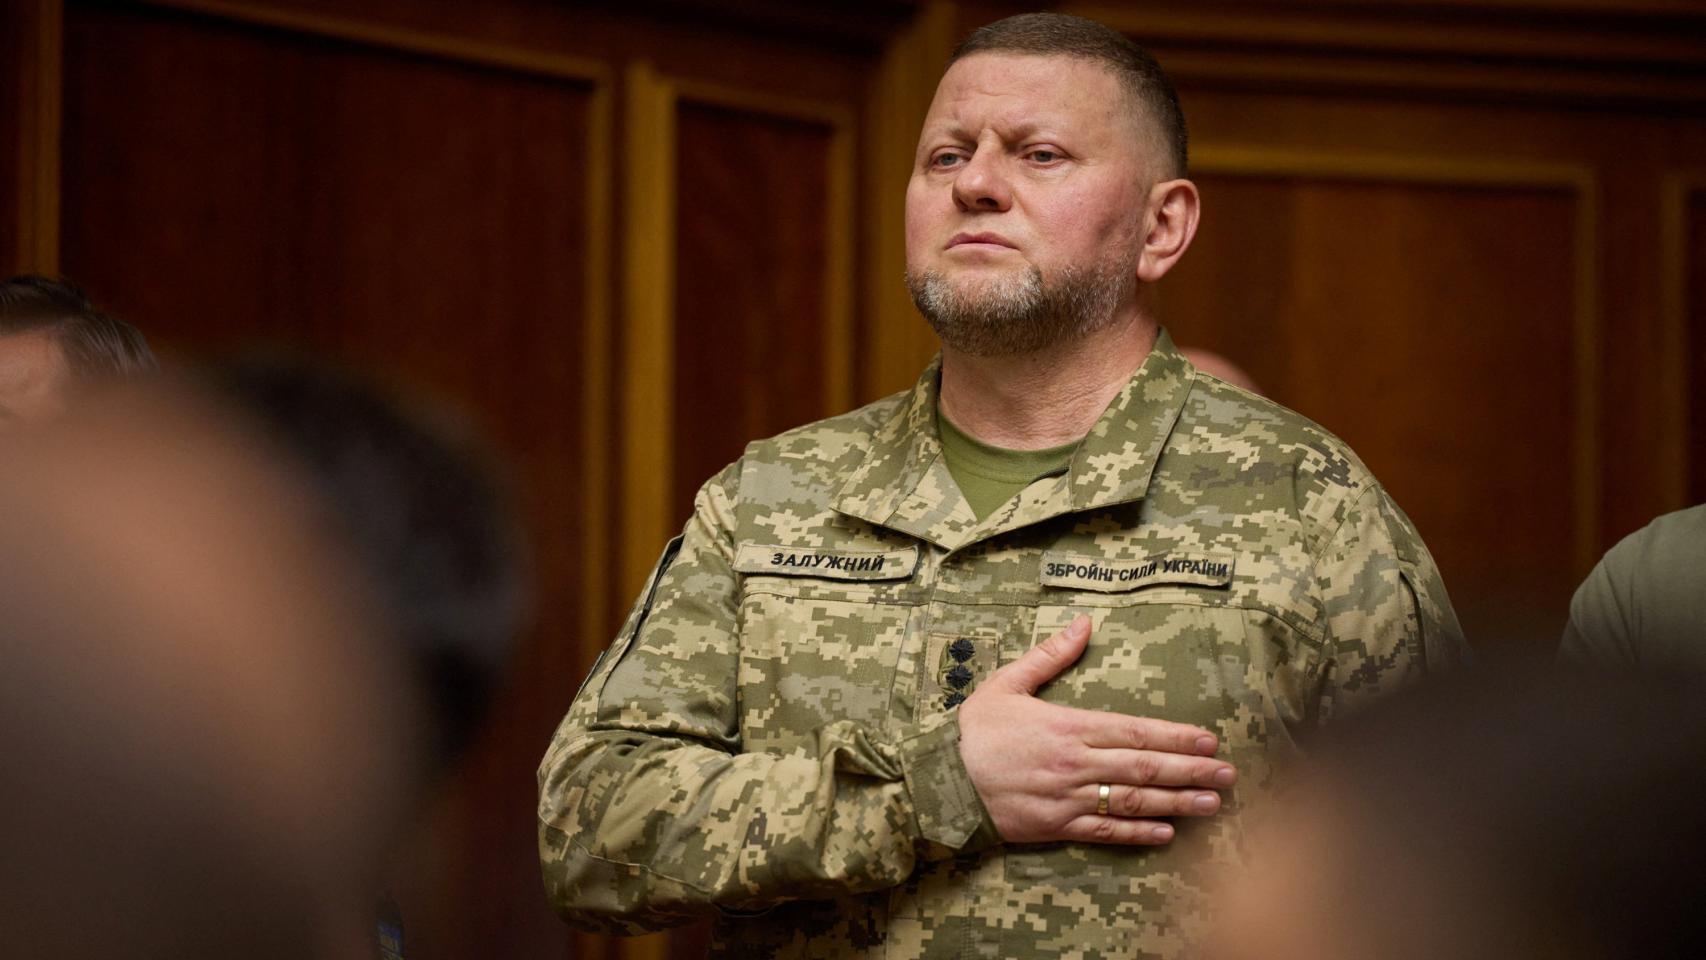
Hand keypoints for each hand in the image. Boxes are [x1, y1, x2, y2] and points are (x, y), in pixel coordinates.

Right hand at [956, 614, 1236, 844]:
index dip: (1176, 736)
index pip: (1135, 731)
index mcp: (1068, 726)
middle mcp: (1076, 763)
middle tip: (1228, 773)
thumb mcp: (1006, 684)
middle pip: (1144, 768)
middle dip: (1191, 770)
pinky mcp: (1057, 827)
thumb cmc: (974, 732)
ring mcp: (1069, 798)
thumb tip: (1083, 623)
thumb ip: (1049, 656)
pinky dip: (1138, 834)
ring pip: (1133, 801)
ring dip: (1177, 803)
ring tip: (1212, 804)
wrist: (941, 782)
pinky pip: (1105, 832)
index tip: (1209, 738)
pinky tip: (1167, 834)